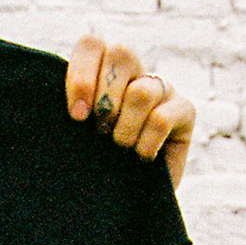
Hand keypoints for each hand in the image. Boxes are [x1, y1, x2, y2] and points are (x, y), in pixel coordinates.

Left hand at [65, 34, 195, 190]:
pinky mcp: (185, 110)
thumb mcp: (75, 136)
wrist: (126, 199)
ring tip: (120, 148)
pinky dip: (145, 144)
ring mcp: (161, 87)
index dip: (82, 75)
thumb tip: (60, 106)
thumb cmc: (96, 166)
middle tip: (99, 132)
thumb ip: (71, 110)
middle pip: (122, 53)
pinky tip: (141, 158)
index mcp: (102, 69)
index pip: (92, 44)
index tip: (76, 116)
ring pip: (141, 91)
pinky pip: (161, 119)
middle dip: (105, 98)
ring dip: (124, 129)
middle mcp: (134, 72)